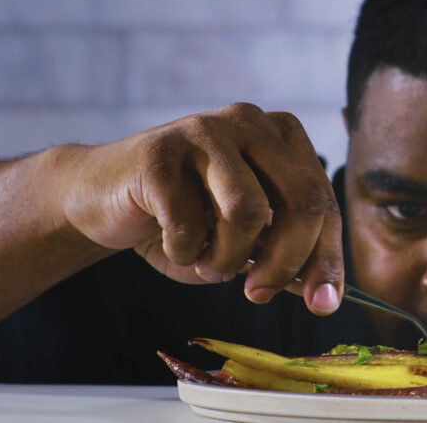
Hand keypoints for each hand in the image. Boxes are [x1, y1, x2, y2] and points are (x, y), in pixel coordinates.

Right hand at [56, 103, 342, 314]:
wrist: (99, 197)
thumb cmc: (181, 218)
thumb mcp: (242, 242)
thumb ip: (283, 258)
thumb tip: (323, 293)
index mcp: (281, 136)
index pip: (323, 200)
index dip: (327, 257)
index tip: (324, 304)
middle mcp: (250, 121)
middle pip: (303, 199)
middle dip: (289, 261)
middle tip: (260, 294)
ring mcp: (205, 130)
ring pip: (249, 211)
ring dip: (228, 258)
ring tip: (206, 262)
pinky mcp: (160, 151)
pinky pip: (189, 222)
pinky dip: (184, 251)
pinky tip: (170, 242)